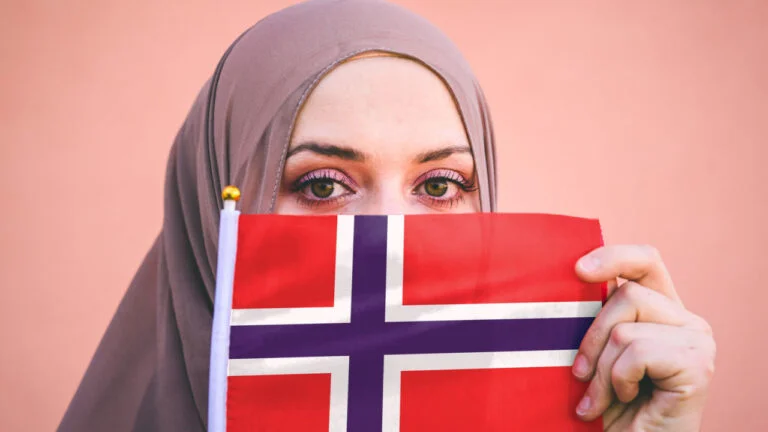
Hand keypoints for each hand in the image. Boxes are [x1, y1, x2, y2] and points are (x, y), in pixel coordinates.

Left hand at [572, 245, 715, 430]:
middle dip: (592, 335)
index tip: (577, 270)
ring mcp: (697, 340)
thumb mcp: (595, 353)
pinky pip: (637, 352)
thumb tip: (566, 276)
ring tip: (599, 397)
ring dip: (602, 369)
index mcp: (661, 311)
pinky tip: (626, 400)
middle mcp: (685, 321)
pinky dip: (618, 380)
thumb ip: (593, 318)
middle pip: (628, 293)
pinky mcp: (698, 364)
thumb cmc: (610, 407)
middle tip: (580, 374)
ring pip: (626, 327)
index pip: (645, 261)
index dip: (613, 256)